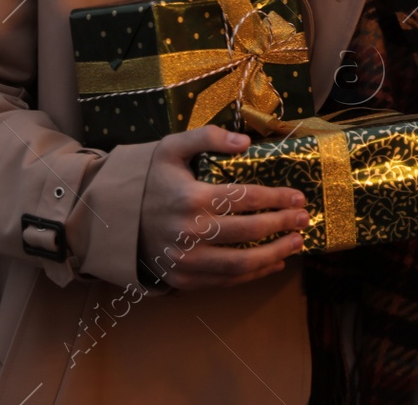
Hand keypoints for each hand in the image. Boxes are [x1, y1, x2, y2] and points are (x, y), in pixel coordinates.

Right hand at [137, 126, 308, 290]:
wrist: (113, 219)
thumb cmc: (149, 180)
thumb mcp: (171, 148)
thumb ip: (208, 137)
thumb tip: (246, 141)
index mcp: (191, 198)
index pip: (245, 199)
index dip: (276, 199)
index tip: (298, 198)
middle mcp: (189, 233)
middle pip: (248, 232)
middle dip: (282, 225)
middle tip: (304, 219)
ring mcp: (185, 261)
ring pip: (240, 264)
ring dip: (274, 255)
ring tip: (297, 244)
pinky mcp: (183, 280)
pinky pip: (225, 280)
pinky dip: (253, 275)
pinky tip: (274, 263)